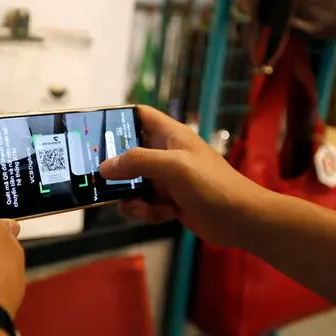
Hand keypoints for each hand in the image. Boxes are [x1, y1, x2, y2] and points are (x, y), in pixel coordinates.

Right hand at [100, 105, 264, 245]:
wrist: (241, 220)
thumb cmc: (213, 185)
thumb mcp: (173, 166)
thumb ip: (138, 162)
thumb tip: (105, 167)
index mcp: (169, 135)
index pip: (138, 115)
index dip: (117, 118)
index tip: (94, 129)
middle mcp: (165, 154)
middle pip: (127, 153)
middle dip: (114, 167)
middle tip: (100, 178)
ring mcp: (166, 179)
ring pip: (132, 183)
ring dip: (130, 196)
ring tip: (139, 205)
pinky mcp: (168, 201)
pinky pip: (144, 204)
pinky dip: (147, 211)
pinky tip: (163, 215)